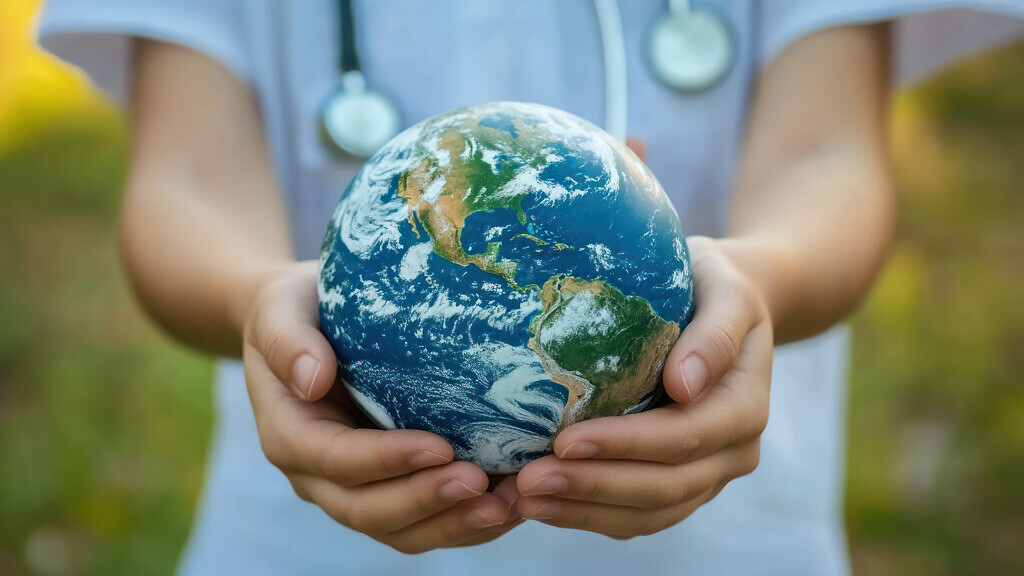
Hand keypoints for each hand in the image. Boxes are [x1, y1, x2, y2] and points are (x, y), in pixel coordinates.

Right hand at [242, 262, 520, 552]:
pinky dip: (466, 521)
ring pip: (401, 530)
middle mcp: (318, 475)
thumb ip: (288, 339)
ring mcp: (355, 489)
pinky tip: (510, 504)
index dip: (387, 461)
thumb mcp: (282, 309)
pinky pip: (425, 523)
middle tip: (483, 485)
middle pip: (369, 509)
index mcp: (290, 434)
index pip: (336, 460)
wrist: (308, 324)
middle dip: (427, 501)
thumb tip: (312, 379)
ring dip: (455, 524)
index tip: (441, 446)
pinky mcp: (390, 489)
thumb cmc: (299, 309)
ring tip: (507, 505)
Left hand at [514, 237, 772, 538]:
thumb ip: (714, 334)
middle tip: (527, 481)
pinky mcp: (677, 486)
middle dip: (591, 487)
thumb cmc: (714, 289)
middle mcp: (731, 453)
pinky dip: (586, 515)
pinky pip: (635, 517)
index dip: (624, 444)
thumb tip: (684, 383)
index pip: (684, 438)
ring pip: (646, 514)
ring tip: (522, 500)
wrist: (722, 307)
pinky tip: (538, 505)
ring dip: (581, 511)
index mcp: (744, 408)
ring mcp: (706, 476)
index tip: (564, 441)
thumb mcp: (725, 292)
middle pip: (662, 487)